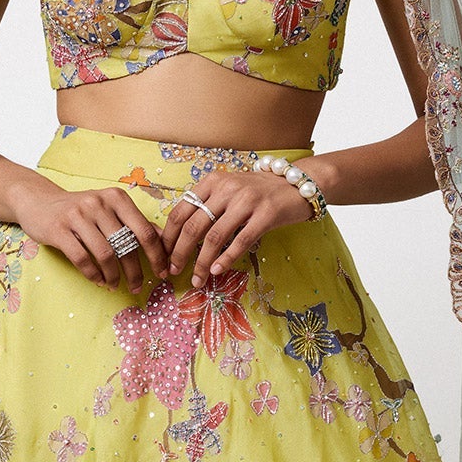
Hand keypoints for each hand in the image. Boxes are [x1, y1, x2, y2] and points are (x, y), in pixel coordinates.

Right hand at [14, 183, 170, 294]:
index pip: (144, 230)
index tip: (162, 272)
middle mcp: (99, 203)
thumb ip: (135, 222)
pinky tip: (98, 281)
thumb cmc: (81, 210)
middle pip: (126, 245)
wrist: (39, 201)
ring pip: (105, 254)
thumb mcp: (109, 209)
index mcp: (116, 197)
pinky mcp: (59, 229)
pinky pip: (82, 259)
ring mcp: (77, 215)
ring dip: (113, 276)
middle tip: (137, 287)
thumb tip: (166, 240)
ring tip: (114, 285)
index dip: (157, 255)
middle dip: (135, 272)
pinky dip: (93, 274)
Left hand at [159, 166, 315, 288]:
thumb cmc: (259, 191)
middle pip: (193, 225)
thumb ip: (208, 204)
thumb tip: (181, 236)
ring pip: (214, 236)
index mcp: (212, 181)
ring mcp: (247, 201)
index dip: (169, 236)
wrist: (297, 184)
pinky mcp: (266, 215)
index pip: (180, 210)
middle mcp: (227, 188)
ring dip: (201, 262)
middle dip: (179, 252)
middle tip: (174, 271)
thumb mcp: (229, 189)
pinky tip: (217, 271)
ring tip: (197, 279)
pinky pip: (240, 241)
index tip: (163, 255)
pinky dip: (225, 259)